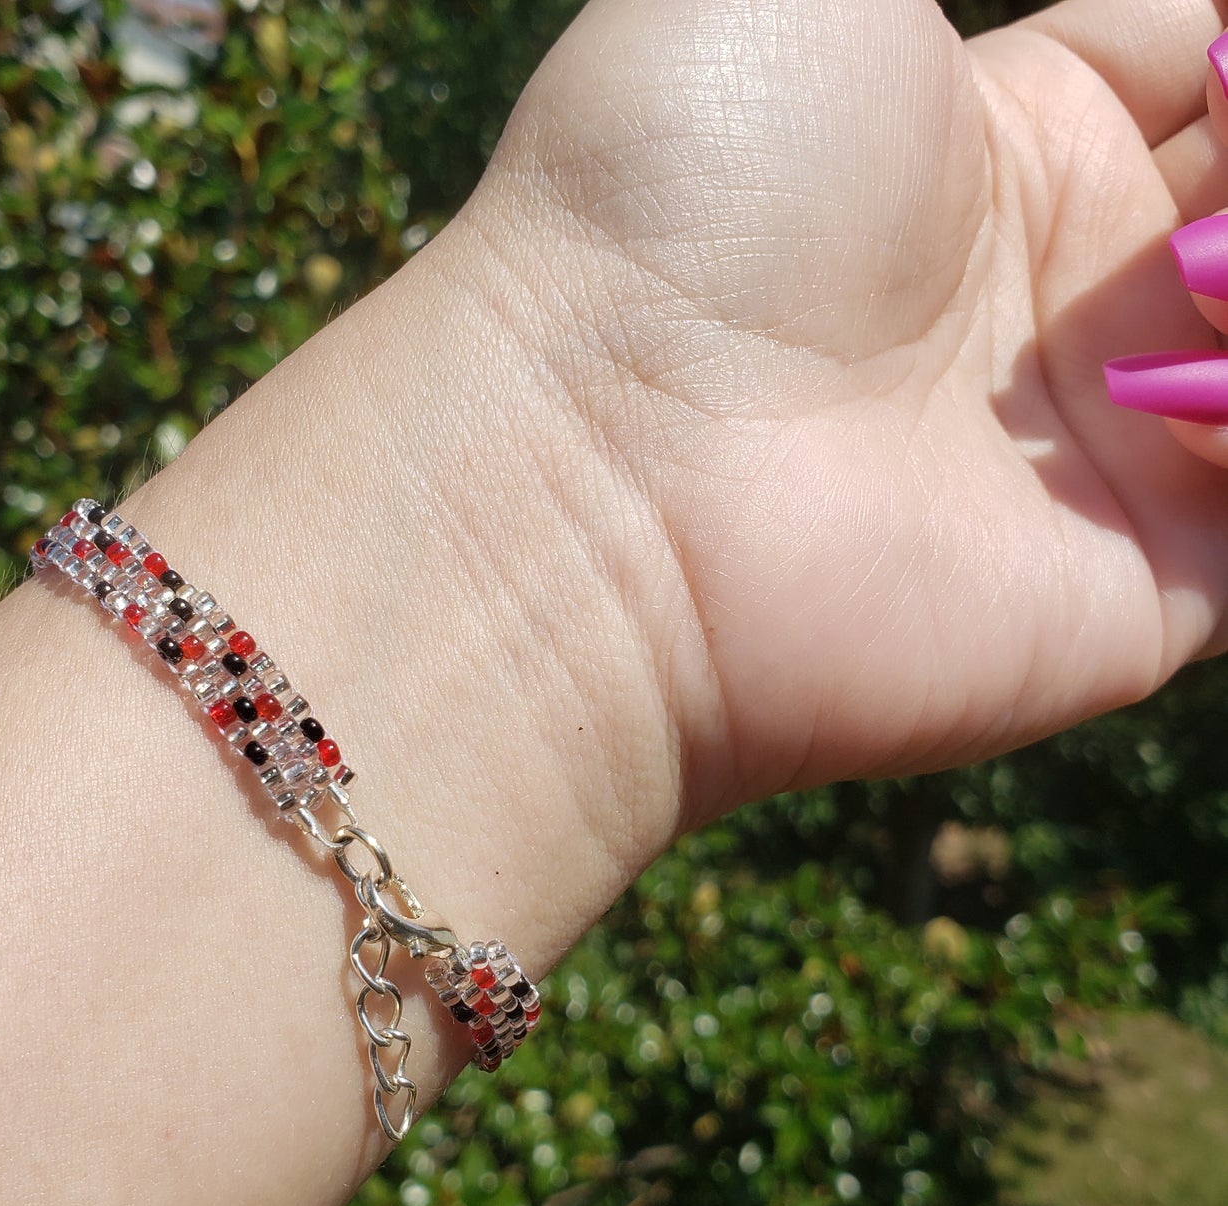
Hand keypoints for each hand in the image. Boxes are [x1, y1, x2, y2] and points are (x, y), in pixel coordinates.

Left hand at [455, 0, 1227, 813]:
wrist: (598, 458)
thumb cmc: (668, 191)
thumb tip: (1119, 5)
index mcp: (1003, 144)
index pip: (1207, 62)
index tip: (1217, 66)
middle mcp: (1061, 304)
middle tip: (1209, 186)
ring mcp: (1109, 451)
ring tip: (1196, 270)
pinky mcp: (1148, 590)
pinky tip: (1201, 352)